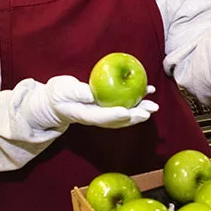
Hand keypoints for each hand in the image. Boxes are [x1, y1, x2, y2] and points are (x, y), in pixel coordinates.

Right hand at [33, 76, 158, 129]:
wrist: (57, 101)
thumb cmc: (58, 94)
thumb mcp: (63, 90)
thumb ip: (76, 92)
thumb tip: (90, 94)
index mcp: (83, 114)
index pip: (99, 116)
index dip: (113, 116)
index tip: (125, 112)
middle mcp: (96, 116)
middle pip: (117, 120)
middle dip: (134, 117)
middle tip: (148, 112)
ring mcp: (103, 114)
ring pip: (123, 115)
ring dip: (139, 110)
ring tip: (153, 106)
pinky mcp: (107, 107)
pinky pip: (123, 105)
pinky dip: (137, 100)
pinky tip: (148, 91)